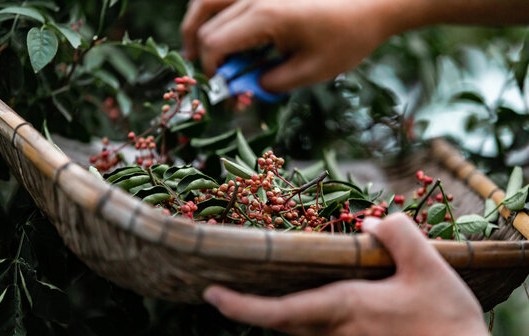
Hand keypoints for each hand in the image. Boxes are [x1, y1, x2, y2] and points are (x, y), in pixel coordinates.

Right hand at [181, 0, 398, 92]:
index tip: (223, 91)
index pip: (215, 44)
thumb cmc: (346, 37)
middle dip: (205, 55)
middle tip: (215, 77)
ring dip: (198, 27)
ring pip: (206, 1)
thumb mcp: (310, 71)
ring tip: (199, 50)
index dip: (212, 72)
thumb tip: (248, 88)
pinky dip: (214, 12)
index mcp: (265, 17)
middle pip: (206, 24)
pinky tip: (220, 28)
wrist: (373, 3)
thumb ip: (272, 83)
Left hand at [203, 213, 508, 335]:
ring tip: (281, 280)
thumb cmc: (446, 323)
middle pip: (282, 318)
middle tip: (228, 285)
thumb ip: (397, 235)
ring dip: (287, 305)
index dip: (239, 305)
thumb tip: (371, 223)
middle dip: (252, 304)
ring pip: (305, 325)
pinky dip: (316, 313)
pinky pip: (327, 332)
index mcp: (343, 310)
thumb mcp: (429, 268)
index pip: (276, 312)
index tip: (211, 295)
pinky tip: (333, 297)